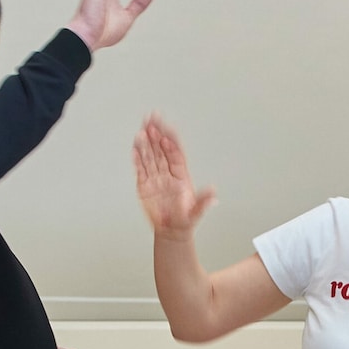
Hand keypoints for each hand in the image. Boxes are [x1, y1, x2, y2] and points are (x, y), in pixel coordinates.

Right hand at [133, 115, 216, 237]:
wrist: (171, 230)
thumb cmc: (184, 220)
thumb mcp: (196, 213)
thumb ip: (203, 203)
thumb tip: (214, 195)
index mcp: (181, 176)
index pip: (176, 155)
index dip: (172, 144)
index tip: (167, 135)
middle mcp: (168, 174)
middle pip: (161, 150)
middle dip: (157, 134)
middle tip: (152, 118)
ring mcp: (156, 178)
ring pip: (150, 156)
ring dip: (146, 143)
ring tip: (142, 129)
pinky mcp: (144, 185)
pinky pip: (140, 169)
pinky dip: (137, 159)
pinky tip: (134, 147)